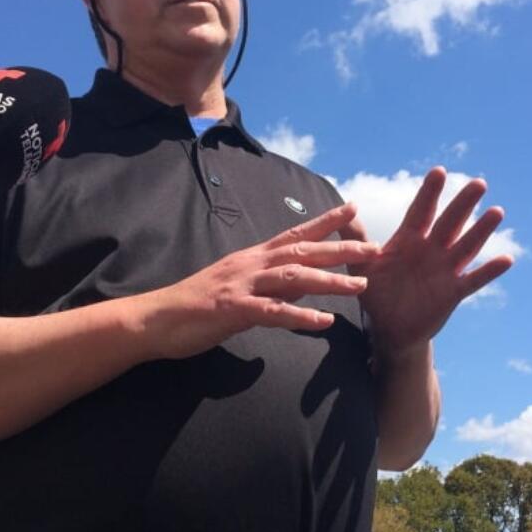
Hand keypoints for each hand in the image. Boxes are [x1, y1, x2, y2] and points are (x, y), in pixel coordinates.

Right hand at [145, 203, 380, 359]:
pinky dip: (300, 316)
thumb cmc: (197, 306)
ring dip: (329, 281)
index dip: (325, 222)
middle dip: (341, 249)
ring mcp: (242, 285)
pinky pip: (272, 313)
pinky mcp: (233, 310)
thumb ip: (271, 287)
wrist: (156, 318)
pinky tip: (323, 322)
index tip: (353, 209)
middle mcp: (250, 265)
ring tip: (360, 285)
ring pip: (293, 278)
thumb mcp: (241, 290)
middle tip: (375, 248)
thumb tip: (299, 287)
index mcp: (253, 258)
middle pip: (302, 251)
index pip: (295, 234)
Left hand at [338, 168, 513, 357]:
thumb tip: (346, 209)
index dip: (430, 193)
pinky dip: (489, 271)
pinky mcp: (454, 292)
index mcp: (409, 240)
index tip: (440, 171)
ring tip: (497, 212)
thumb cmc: (377, 293)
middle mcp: (431, 249)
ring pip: (466, 246)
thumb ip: (356, 239)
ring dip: (482, 230)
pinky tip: (506, 259)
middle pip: (450, 222)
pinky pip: (474, 280)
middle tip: (479, 183)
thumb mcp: (362, 266)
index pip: (421, 211)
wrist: (390, 329)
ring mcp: (445, 269)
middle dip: (463, 204)